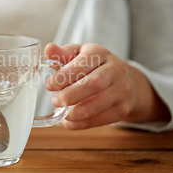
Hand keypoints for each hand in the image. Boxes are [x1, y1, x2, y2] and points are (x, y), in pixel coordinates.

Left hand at [44, 43, 169, 129]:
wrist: (124, 80)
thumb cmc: (94, 66)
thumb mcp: (79, 54)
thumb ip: (62, 53)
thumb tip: (48, 49)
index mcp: (100, 53)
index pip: (82, 64)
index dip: (64, 76)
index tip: (49, 85)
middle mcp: (115, 70)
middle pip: (94, 84)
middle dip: (70, 95)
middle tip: (55, 101)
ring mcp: (121, 91)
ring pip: (97, 105)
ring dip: (74, 113)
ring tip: (61, 112)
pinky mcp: (122, 110)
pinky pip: (99, 120)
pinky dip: (80, 124)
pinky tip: (68, 121)